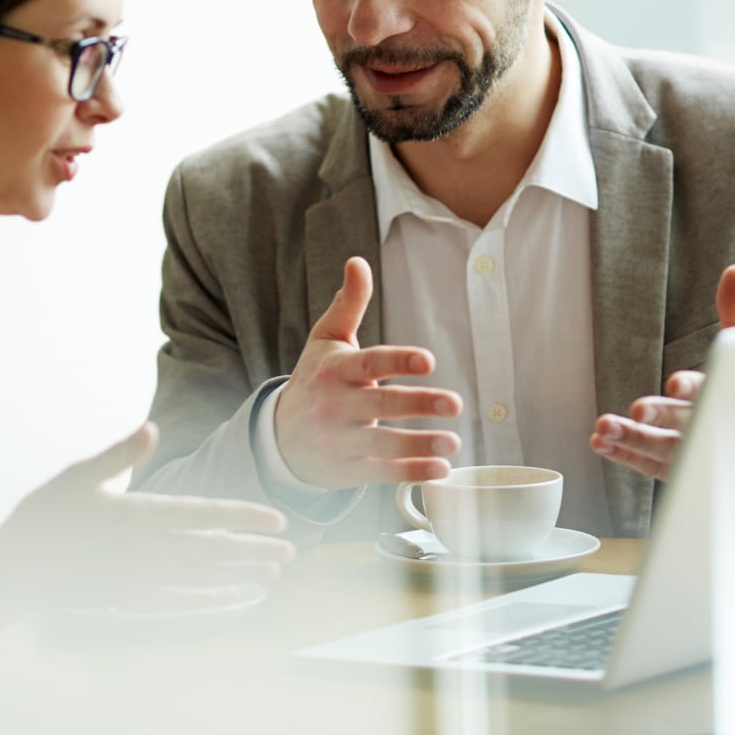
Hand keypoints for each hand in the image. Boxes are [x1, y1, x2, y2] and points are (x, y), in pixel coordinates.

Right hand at [0, 423, 295, 613]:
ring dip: (241, 574)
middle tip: (293, 550)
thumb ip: (118, 454)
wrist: (11, 575)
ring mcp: (140, 578)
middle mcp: (146, 550)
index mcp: (138, 515)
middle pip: (213, 549)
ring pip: (202, 577)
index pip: (203, 514)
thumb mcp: (77, 476)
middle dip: (255, 549)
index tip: (277, 519)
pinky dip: (209, 598)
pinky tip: (233, 598)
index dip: (243, 515)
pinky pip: (179, 599)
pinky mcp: (129, 598)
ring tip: (274, 572)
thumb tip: (151, 427)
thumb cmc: (43, 519)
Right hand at [275, 256, 461, 488]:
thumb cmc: (314, 379)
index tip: (428, 361)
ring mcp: (342, 440)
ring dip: (420, 445)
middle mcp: (336, 406)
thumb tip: (358, 261)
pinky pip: (382, 472)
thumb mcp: (326, 340)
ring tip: (453, 442)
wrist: (279, 437)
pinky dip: (412, 472)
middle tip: (455, 403)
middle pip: (380, 405)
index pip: (370, 364)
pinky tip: (441, 469)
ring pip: (384, 443)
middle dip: (418, 404)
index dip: (398, 362)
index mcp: (335, 370)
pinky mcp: (349, 470)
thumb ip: (349, 304)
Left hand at [590, 265, 734, 479]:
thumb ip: (733, 309)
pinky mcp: (680, 469)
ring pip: (663, 449)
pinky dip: (624, 456)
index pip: (713, 390)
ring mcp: (696, 452)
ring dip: (632, 438)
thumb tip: (733, 270)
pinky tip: (599, 442)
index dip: (693, 387)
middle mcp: (714, 426)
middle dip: (660, 416)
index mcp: (730, 394)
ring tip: (603, 427)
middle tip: (635, 409)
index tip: (674, 383)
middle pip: (686, 423)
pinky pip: (649, 466)